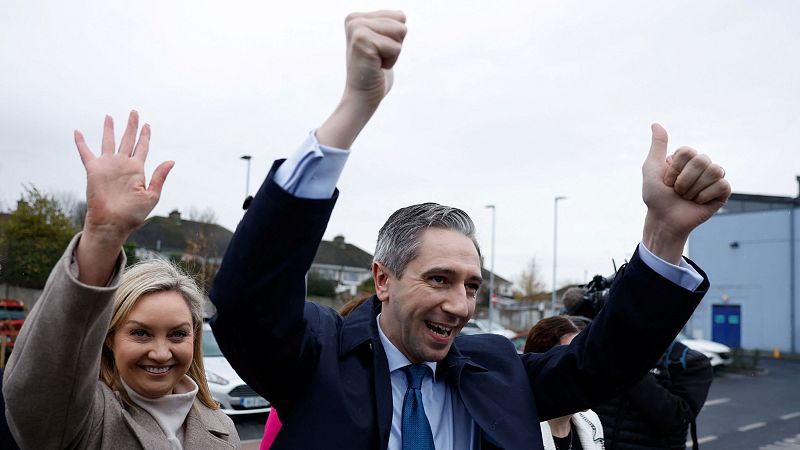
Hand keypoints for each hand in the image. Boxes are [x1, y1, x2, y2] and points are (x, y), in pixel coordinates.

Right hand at [75, 111, 172, 246]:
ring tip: (110, 116)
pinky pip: (86, 153)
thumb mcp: (152, 195)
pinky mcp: (94, 170)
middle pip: (128, 139)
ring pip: (108, 141)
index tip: (148, 125)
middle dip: (131, 126)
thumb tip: (171, 160)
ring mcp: (108, 165)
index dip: (145, 136)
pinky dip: (81, 142)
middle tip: (134, 112)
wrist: (113, 223)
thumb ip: (159, 177)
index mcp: (137, 170)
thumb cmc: (133, 214)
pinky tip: (77, 132)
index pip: (142, 148)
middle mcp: (123, 164)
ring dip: (109, 128)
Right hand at [316, 11, 406, 148]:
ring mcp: (357, 29)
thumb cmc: (375, 73)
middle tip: (378, 58)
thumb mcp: (383, 42)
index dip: (395, 38)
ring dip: (394, 52)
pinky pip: (396, 46)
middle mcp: (354, 20)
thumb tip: (402, 14)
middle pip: (400, 20)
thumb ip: (389, 26)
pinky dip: (391, 61)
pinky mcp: (363, 41)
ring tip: (377, 62)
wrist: (361, 97)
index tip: (378, 51)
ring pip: (400, 31)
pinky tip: (376, 67)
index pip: (399, 16)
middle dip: (396, 43)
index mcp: (356, 17)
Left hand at [642, 123, 730, 263]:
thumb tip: (655, 123)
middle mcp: (701, 165)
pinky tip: (699, 202)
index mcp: (686, 158)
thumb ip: (657, 146)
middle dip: (685, 180)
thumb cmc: (656, 196)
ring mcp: (713, 177)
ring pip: (714, 171)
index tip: (667, 181)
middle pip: (702, 160)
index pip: (688, 152)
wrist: (665, 220)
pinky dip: (706, 196)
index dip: (675, 169)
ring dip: (694, 189)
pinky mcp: (723, 192)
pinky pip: (722, 185)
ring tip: (687, 197)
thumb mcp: (651, 169)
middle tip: (677, 191)